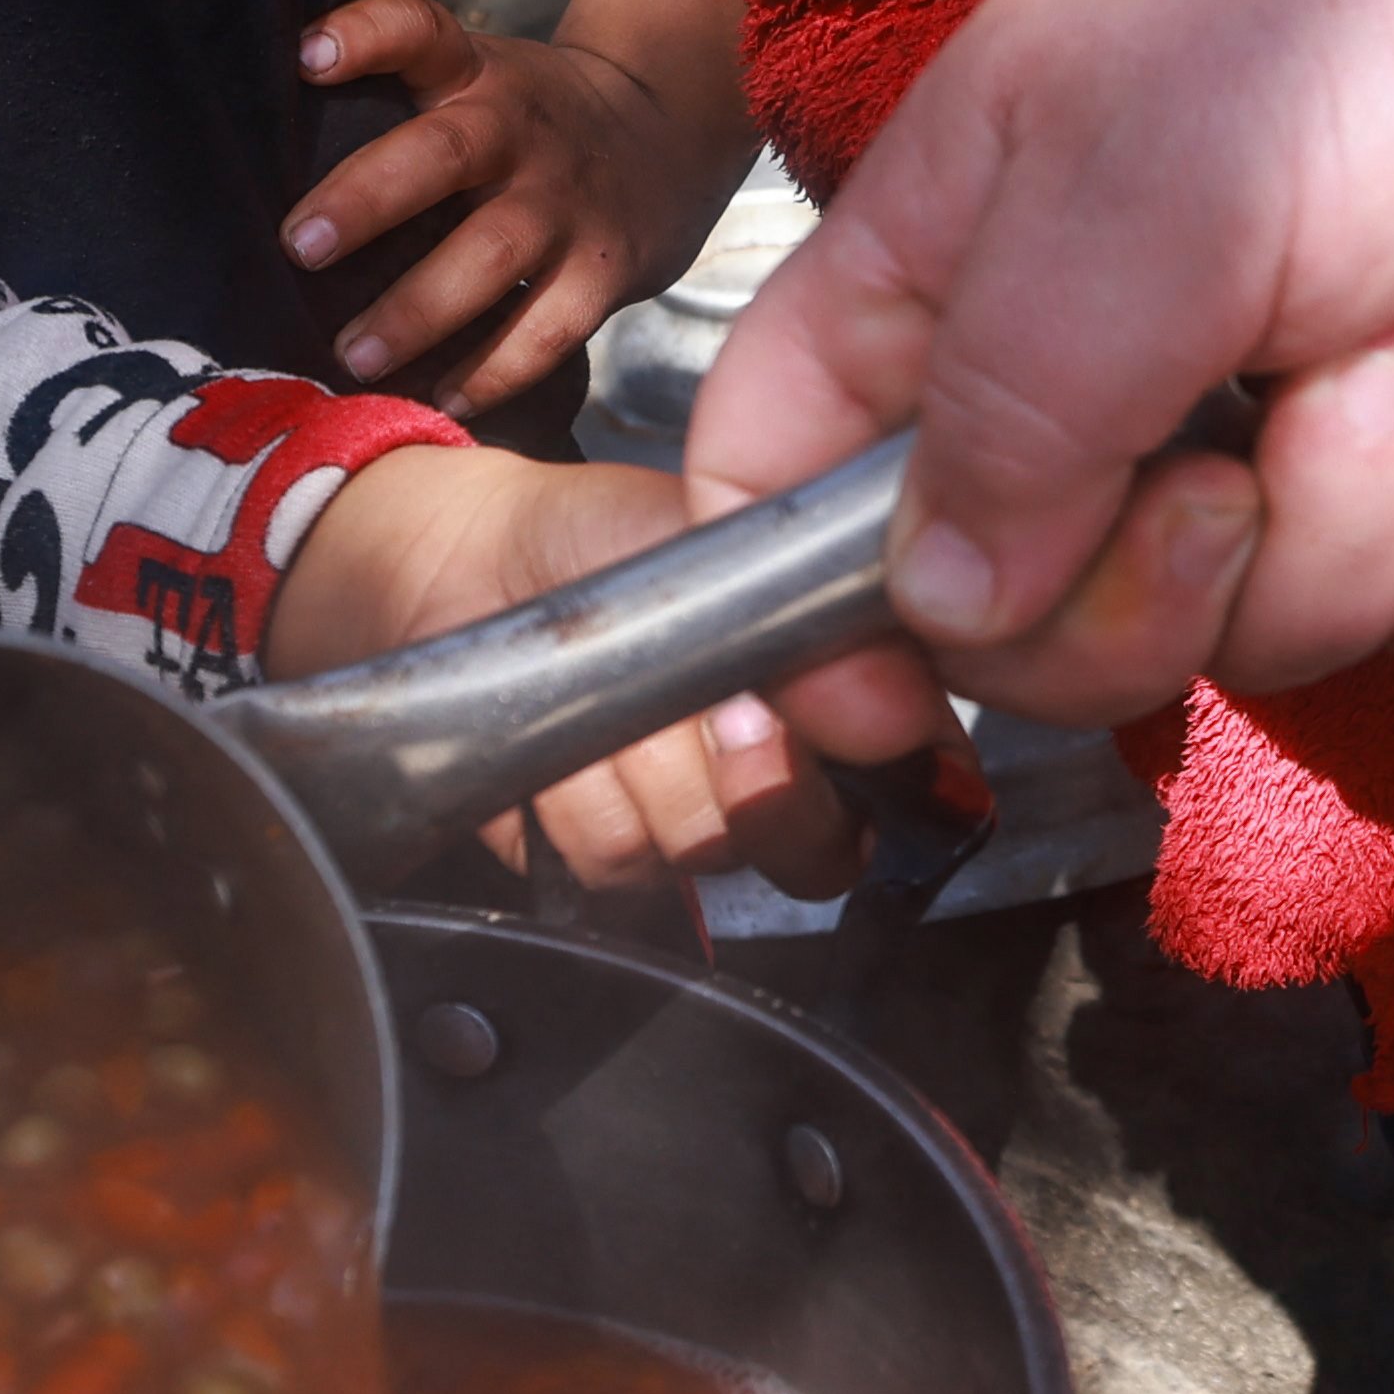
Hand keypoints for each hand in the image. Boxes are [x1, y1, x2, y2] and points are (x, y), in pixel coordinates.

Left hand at [264, 448, 875, 893]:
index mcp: (848, 692)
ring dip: (635, 767)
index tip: (775, 705)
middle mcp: (792, 777)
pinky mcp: (611, 862)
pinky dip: (568, 794)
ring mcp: (701, 829)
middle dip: (739, 769)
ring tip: (607, 688)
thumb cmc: (607, 533)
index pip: (918, 777)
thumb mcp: (716, 531)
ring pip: (699, 849)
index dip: (861, 761)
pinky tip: (558, 736)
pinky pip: (611, 861)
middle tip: (701, 699)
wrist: (475, 566)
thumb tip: (860, 680)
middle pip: (815, 845)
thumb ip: (797, 598)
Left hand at [284, 0, 739, 409]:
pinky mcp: (603, 271)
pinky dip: (493, 371)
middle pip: (444, 153)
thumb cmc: (526, 123)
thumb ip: (398, 102)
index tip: (306, 57)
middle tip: (301, 247)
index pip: (420, 30)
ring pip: (491, 254)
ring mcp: (565, 203)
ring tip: (353, 355)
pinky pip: (546, 329)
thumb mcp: (479, 78)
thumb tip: (257, 168)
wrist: (668, 134)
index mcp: (478, 75)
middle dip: (368, 199)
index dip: (365, 35)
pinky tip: (439, 399)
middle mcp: (519, 131)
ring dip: (417, 309)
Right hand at [692, 0, 1393, 722]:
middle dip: (1151, 599)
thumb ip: (1014, 413)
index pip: (769, 488)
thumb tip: (936, 609)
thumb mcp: (1138, 196)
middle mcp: (1073, 390)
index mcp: (939, 286)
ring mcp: (1249, 448)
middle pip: (1023, 636)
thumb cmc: (1336, 14)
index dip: (792, 624)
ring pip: (1248, 644)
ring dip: (1353, 517)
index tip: (882, 710)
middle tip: (1235, 468)